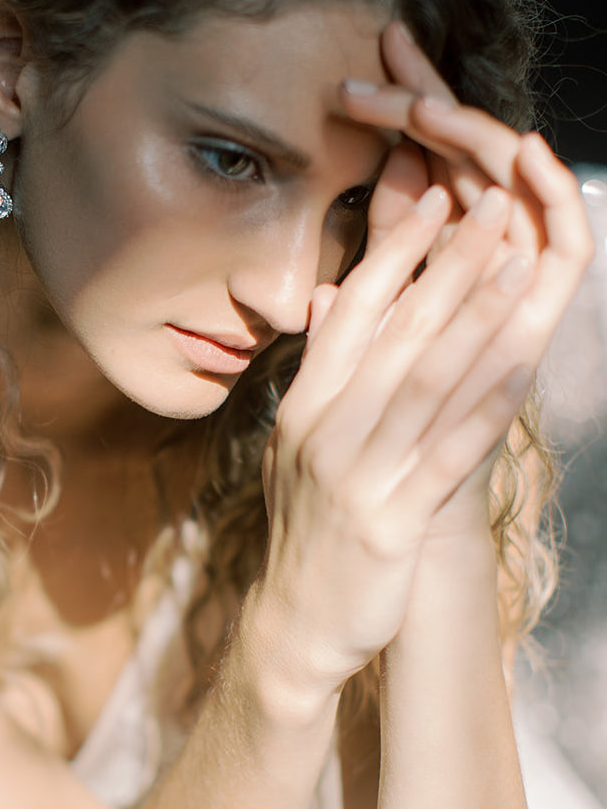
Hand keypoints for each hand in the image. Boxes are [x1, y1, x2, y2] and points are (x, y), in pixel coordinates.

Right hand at [249, 23, 591, 691]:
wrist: (295, 619)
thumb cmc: (307, 521)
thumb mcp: (298, 438)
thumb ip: (322, 369)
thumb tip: (333, 297)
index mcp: (305, 401)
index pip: (350, 310)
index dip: (394, 252)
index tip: (434, 200)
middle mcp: (326, 426)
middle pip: (393, 331)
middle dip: (447, 264)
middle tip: (490, 206)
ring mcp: (358, 472)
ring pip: (425, 380)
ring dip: (475, 316)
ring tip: (516, 261)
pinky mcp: (393, 520)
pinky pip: (449, 451)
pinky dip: (489, 403)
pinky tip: (525, 364)